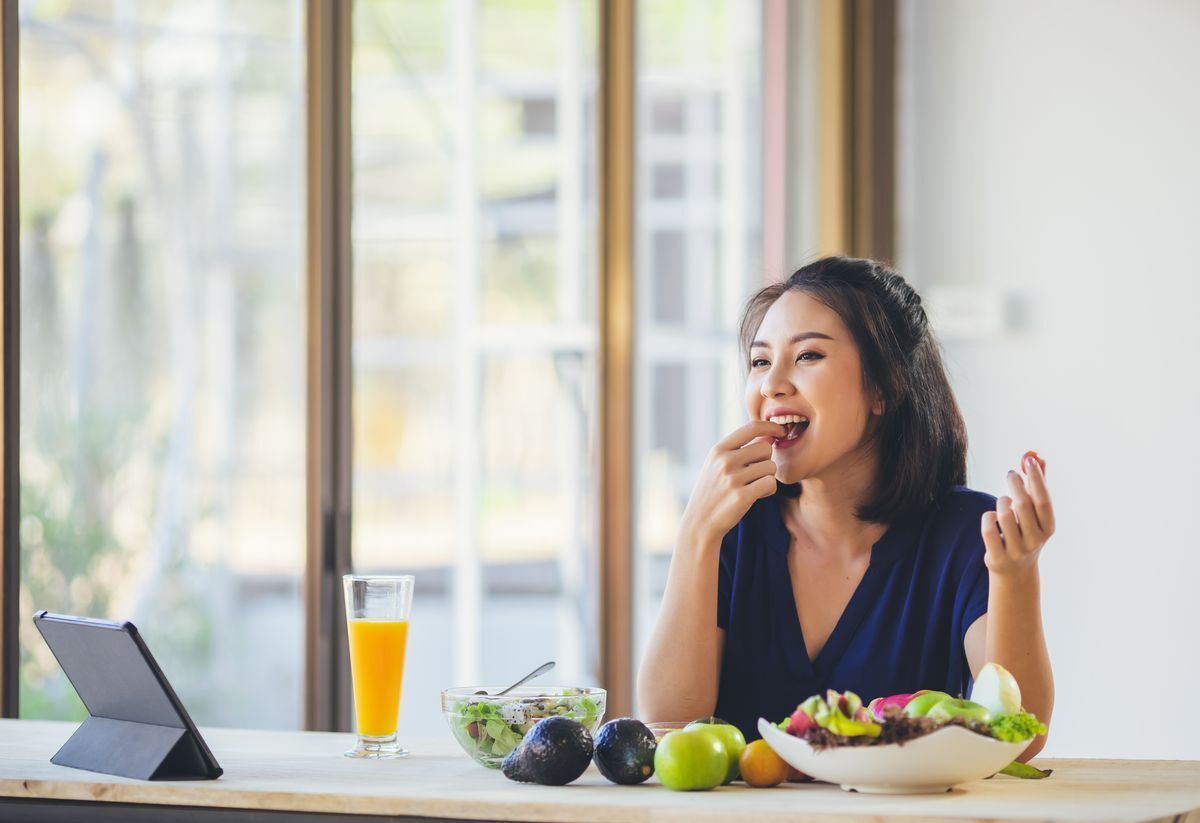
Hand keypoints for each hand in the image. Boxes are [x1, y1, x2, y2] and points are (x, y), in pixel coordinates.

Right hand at [679, 420, 784, 544]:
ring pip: (770, 467)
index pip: (751, 427)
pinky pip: (770, 483)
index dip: (770, 426)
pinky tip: (757, 495)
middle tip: (756, 474)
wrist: (700, 522)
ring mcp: (733, 478)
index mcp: (719, 450)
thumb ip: (738, 450)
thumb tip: (768, 436)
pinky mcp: (742, 496)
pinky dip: (768, 490)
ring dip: (767, 477)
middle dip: (766, 460)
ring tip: (753, 486)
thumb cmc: (713, 491)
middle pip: (766, 448)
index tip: (780, 431)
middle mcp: (725, 461)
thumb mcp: (716, 465)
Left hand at [981, 451, 1055, 575]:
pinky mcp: (997, 556)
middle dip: (1015, 484)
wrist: (1015, 570)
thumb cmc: (1026, 532)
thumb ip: (1037, 486)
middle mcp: (1035, 540)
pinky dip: (987, 517)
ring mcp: (1016, 550)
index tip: (1029, 460)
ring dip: (1001, 502)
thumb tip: (1038, 458)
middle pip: (1023, 505)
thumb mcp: (1036, 514)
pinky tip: (992, 517)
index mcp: (1048, 528)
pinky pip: (988, 528)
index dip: (1037, 479)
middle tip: (1011, 474)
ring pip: (1004, 514)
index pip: (1043, 500)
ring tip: (1004, 502)